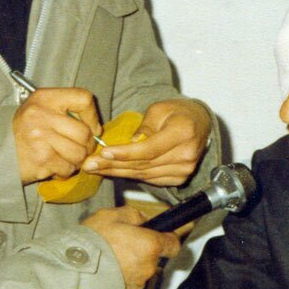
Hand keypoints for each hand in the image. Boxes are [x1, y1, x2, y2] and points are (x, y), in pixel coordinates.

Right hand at [13, 88, 101, 184]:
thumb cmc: (23, 131)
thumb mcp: (39, 109)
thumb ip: (65, 111)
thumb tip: (96, 129)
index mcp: (44, 98)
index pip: (83, 99)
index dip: (92, 116)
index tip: (91, 127)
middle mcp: (41, 115)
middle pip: (84, 132)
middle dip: (86, 145)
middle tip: (78, 149)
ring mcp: (40, 138)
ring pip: (79, 153)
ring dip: (76, 160)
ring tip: (64, 158)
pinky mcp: (41, 159)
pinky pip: (67, 168)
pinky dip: (64, 171)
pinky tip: (54, 166)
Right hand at [81, 206, 180, 288]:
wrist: (75, 272)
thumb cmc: (93, 242)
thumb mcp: (111, 216)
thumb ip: (133, 215)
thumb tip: (142, 219)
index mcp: (150, 245)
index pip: (173, 244)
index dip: (167, 239)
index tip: (159, 235)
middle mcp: (148, 267)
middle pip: (152, 258)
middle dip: (140, 252)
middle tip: (120, 244)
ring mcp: (138, 285)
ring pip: (139, 272)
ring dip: (129, 266)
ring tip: (108, 259)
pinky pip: (127, 286)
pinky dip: (119, 279)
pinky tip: (104, 272)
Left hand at [84, 98, 210, 186]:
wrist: (199, 123)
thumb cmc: (177, 112)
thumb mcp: (159, 109)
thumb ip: (144, 127)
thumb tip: (130, 144)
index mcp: (183, 133)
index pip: (149, 149)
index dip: (125, 153)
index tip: (103, 152)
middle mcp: (186, 155)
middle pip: (144, 164)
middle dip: (113, 165)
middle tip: (89, 164)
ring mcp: (184, 169)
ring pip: (144, 174)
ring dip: (117, 172)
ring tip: (96, 168)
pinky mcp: (179, 178)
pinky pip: (150, 179)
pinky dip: (130, 175)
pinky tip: (113, 171)